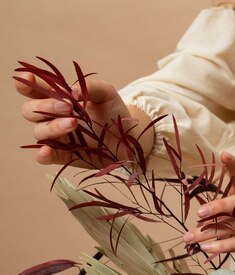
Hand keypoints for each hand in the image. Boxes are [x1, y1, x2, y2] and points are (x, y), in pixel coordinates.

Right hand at [15, 72, 144, 166]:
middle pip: (30, 110)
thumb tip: (72, 90)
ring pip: (39, 131)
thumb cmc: (114, 113)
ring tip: (74, 123)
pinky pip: (44, 157)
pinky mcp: (64, 155)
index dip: (26, 84)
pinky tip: (47, 150)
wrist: (129, 138)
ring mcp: (57, 137)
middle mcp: (52, 117)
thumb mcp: (107, 94)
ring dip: (52, 126)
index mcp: (58, 99)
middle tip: (68, 106)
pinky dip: (42, 154)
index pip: (34, 90)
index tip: (29, 79)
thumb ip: (91, 86)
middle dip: (45, 106)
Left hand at [183, 152, 234, 255]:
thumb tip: (198, 210)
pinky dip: (219, 246)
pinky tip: (204, 247)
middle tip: (199, 213)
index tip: (224, 154)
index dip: (234, 165)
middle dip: (219, 207)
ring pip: (231, 226)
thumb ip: (221, 199)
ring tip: (188, 237)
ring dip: (207, 233)